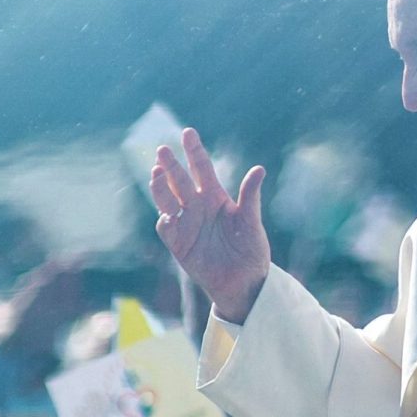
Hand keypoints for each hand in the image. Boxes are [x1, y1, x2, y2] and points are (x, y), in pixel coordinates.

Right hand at [149, 128, 268, 323]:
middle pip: (181, 180)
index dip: (194, 151)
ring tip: (156, 172)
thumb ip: (250, 197)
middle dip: (172, 165)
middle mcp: (198, 207)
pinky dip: (164, 217)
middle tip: (163, 149)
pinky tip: (166, 211)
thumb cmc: (251, 250)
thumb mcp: (251, 222)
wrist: (243, 283)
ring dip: (161, 187)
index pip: (202, 168)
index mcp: (216, 197)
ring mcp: (186, 224)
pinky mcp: (178, 243)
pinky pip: (166, 226)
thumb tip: (259, 169)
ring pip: (167, 199)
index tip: (187, 133)